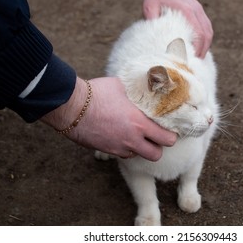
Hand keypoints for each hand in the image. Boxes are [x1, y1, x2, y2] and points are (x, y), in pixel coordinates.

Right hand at [41, 77, 176, 160]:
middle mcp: (131, 140)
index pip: (167, 139)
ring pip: (138, 156)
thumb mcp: (122, 86)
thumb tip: (144, 87)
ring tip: (137, 135)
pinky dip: (126, 148)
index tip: (170, 130)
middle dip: (158, 147)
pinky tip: (121, 136)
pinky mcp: (106, 150)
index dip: (171, 136)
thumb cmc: (96, 93)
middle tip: (156, 136)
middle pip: (156, 155)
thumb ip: (137, 92)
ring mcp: (118, 147)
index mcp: (139, 124)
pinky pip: (122, 154)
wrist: (71, 107)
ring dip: (141, 148)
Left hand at [142, 0, 212, 58]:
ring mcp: (199, 10)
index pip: (198, 34)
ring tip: (198, 58)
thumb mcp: (149, 7)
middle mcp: (196, 10)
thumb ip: (152, 22)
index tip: (192, 60)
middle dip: (203, 50)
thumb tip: (152, 41)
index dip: (198, 49)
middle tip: (196, 63)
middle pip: (207, 34)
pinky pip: (206, 26)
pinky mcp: (198, 10)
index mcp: (186, 11)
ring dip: (206, 45)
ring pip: (209, 31)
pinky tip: (199, 47)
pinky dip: (205, 38)